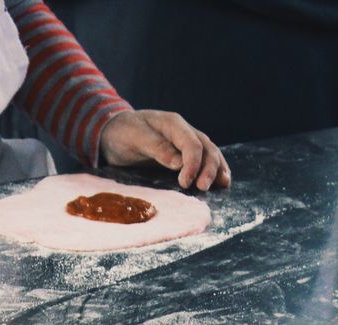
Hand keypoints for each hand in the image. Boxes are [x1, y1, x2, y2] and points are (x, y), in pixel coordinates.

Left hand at [100, 110, 230, 191]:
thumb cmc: (122, 133)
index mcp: (173, 124)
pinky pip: (203, 158)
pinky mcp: (183, 152)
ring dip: (217, 168)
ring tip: (223, 184)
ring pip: (209, 152)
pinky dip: (213, 168)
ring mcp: (185, 140)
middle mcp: (184, 130)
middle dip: (209, 168)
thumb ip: (157, 148)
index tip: (186, 183)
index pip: (191, 144)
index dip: (193, 164)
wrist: (114, 130)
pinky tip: (220, 180)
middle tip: (203, 188)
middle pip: (206, 148)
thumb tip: (179, 163)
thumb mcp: (135, 138)